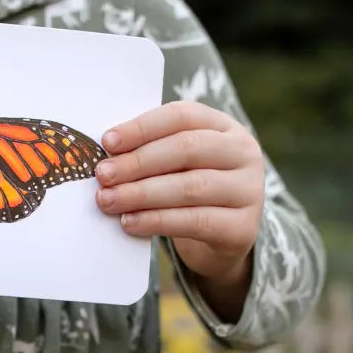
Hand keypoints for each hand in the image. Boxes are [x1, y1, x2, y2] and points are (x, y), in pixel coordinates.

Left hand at [95, 100, 263, 289]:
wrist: (223, 236)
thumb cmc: (190, 189)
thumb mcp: (177, 163)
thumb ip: (150, 152)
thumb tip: (106, 154)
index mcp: (224, 126)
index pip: (182, 116)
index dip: (142, 127)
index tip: (107, 142)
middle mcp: (243, 153)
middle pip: (186, 149)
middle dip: (138, 162)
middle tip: (103, 175)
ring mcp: (249, 190)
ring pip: (190, 187)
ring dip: (141, 194)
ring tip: (108, 200)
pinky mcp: (243, 227)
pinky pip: (195, 222)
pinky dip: (157, 221)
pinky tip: (130, 222)